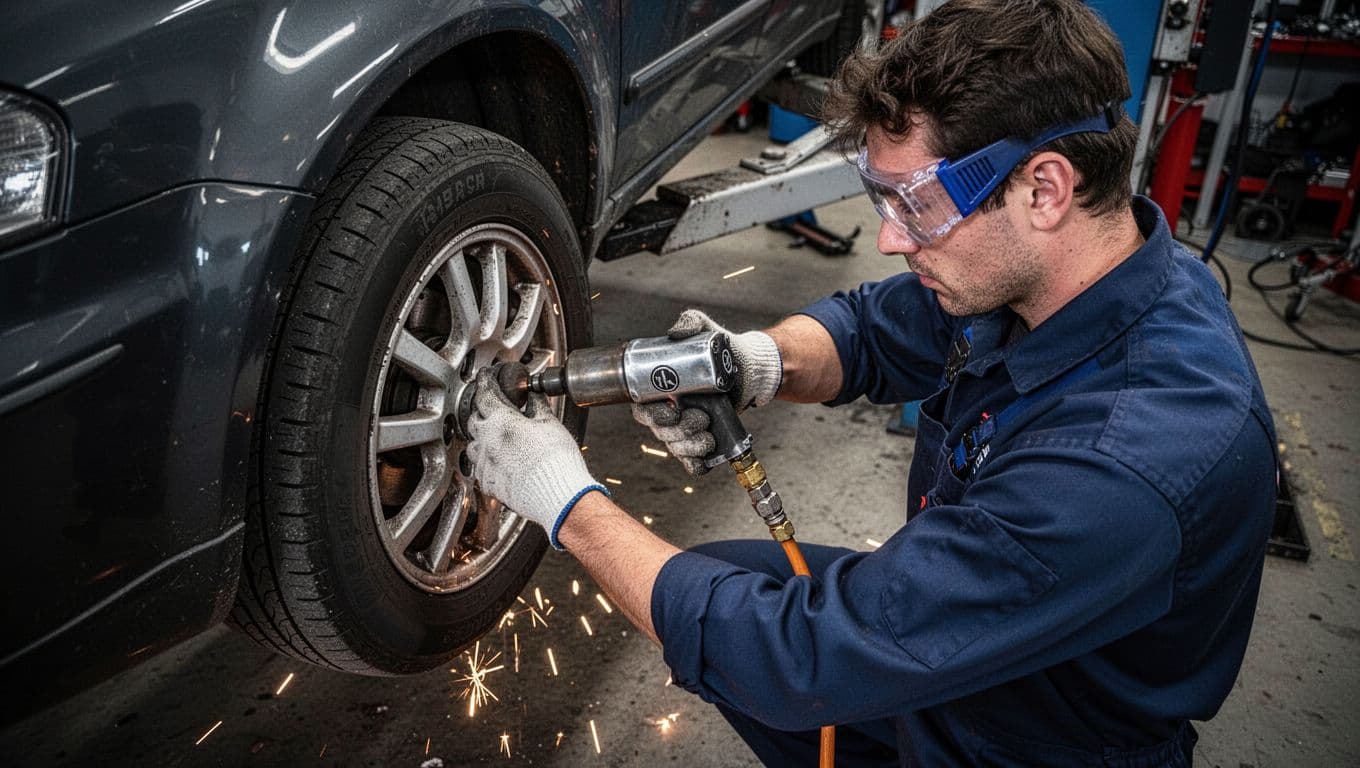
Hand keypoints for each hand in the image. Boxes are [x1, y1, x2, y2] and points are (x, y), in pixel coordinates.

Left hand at [467, 369, 604, 548]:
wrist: (559, 494)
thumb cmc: (557, 461)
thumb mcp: (550, 423)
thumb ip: (537, 406)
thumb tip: (533, 396)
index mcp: (502, 421)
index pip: (486, 394)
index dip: (485, 382)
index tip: (485, 377)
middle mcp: (488, 441)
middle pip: (474, 419)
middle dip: (483, 410)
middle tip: (495, 408)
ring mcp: (485, 464)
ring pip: (473, 444)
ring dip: (482, 437)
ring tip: (497, 437)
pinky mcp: (489, 483)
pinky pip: (480, 467)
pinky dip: (486, 460)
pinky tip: (500, 460)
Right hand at [631, 310, 781, 475]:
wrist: (751, 369)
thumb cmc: (724, 350)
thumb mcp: (706, 330)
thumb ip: (690, 323)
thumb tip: (675, 333)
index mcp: (663, 390)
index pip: (643, 409)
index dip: (652, 415)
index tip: (671, 410)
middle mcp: (671, 412)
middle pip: (660, 432)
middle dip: (678, 431)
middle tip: (700, 419)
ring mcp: (686, 429)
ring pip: (676, 448)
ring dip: (689, 447)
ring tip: (709, 437)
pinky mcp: (703, 440)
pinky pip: (692, 462)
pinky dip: (696, 464)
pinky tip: (706, 460)